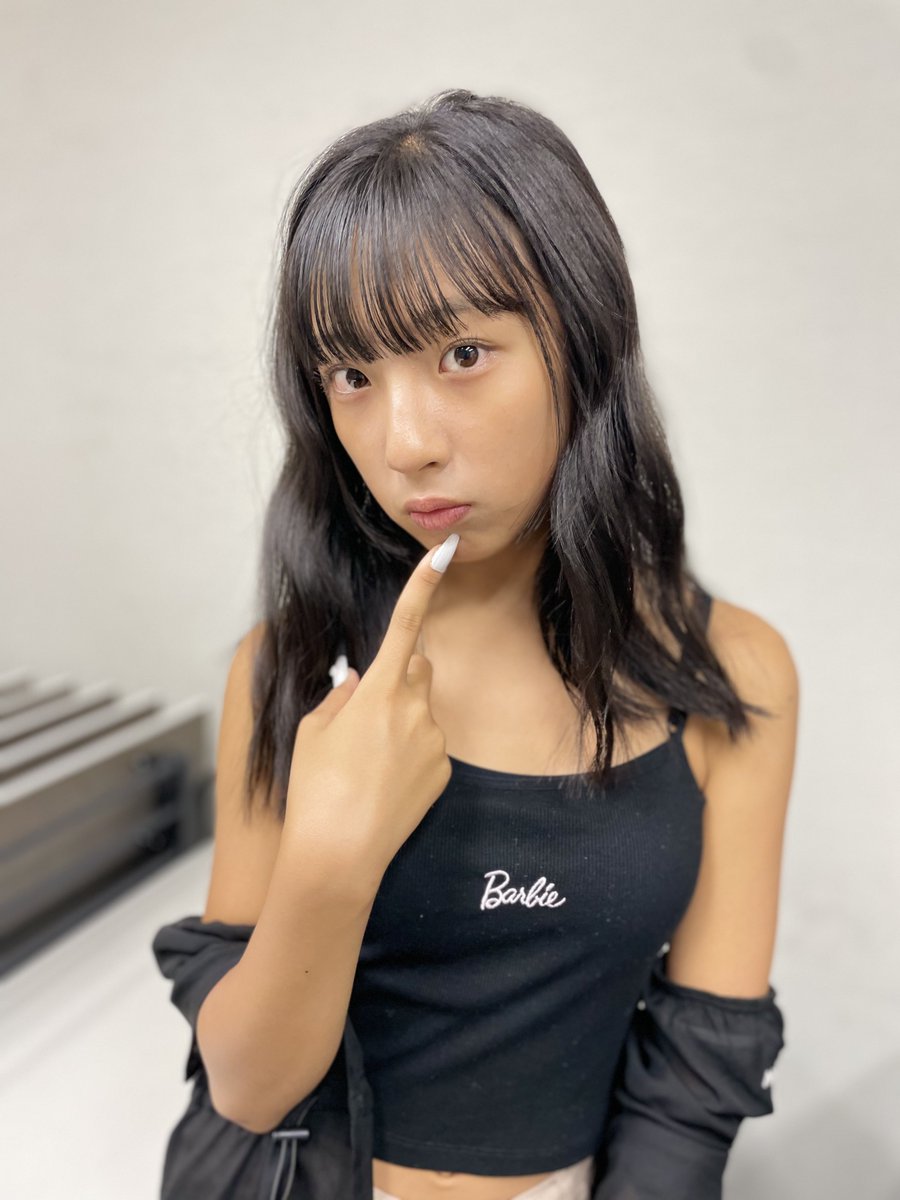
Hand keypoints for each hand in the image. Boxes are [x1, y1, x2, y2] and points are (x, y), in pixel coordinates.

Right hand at [283, 533, 459, 876]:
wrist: (339, 856)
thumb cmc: (316, 789)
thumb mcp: (314, 732)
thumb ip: (341, 697)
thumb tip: (358, 682)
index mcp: (380, 691)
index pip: (404, 625)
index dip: (424, 584)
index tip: (444, 553)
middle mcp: (416, 710)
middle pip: (417, 668)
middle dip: (398, 676)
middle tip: (364, 714)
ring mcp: (435, 742)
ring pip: (421, 711)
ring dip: (400, 721)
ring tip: (365, 763)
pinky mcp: (444, 772)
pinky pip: (428, 745)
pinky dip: (410, 754)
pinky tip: (382, 783)